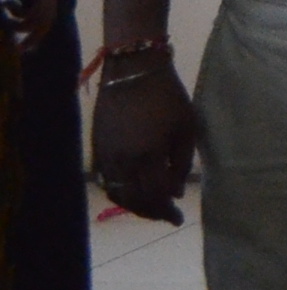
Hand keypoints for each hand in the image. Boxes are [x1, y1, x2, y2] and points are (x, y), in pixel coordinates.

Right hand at [90, 61, 197, 222]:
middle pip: (135, 200)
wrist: (132, 72)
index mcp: (148, 155)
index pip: (156, 195)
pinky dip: (120, 194)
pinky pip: (107, 183)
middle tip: (168, 217)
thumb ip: (182, 162)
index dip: (168, 210)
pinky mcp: (97, 151)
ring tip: (153, 209)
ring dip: (135, 207)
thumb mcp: (186, 126)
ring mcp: (106, 157)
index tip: (179, 218)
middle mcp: (123, 161)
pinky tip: (134, 194)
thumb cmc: (167, 96)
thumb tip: (176, 192)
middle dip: (153, 213)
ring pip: (118, 195)